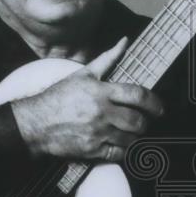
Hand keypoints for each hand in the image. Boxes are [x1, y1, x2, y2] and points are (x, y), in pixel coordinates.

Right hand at [10, 37, 163, 161]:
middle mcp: (100, 112)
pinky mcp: (92, 150)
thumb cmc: (59, 97)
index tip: (159, 108)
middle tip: (146, 121)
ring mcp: (97, 133)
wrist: (36, 123)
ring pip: (131, 139)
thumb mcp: (82, 74)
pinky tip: (123, 144)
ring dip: (137, 137)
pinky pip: (119, 154)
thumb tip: (124, 42)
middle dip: (146, 122)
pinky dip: (125, 150)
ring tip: (134, 132)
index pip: (137, 95)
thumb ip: (107, 59)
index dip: (154, 102)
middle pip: (137, 120)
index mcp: (100, 92)